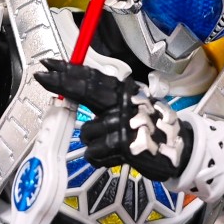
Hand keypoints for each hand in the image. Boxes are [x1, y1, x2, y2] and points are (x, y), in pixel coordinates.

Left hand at [35, 59, 191, 180]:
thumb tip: (72, 89)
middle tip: (43, 76)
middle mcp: (123, 102)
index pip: (93, 78)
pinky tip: (118, 155)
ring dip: (95, 142)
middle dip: (62, 82)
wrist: (180, 150)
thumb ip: (105, 98)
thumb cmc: (149, 127)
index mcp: (124, 92)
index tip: (50, 65)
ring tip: (113, 144)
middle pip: (86, 89)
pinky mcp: (124, 144)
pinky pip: (95, 153)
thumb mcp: (130, 105)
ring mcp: (124, 122)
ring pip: (87, 133)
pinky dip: (102, 158)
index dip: (69, 71)